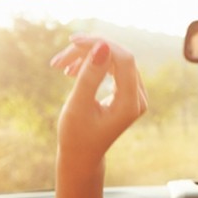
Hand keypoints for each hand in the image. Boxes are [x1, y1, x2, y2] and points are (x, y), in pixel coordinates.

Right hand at [49, 35, 147, 165]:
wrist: (81, 155)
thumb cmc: (76, 135)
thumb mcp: (78, 106)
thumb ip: (90, 76)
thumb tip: (103, 45)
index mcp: (130, 104)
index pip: (124, 59)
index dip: (99, 44)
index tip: (72, 42)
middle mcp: (138, 97)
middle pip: (118, 57)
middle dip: (89, 51)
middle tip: (59, 59)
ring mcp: (135, 94)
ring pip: (113, 60)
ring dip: (86, 58)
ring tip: (60, 66)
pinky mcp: (126, 92)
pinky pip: (112, 67)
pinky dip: (91, 65)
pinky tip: (71, 71)